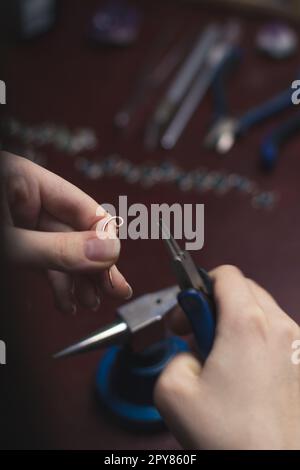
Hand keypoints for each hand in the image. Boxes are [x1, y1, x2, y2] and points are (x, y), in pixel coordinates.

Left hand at [1, 152, 131, 313]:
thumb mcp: (9, 243)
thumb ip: (57, 248)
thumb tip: (107, 251)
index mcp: (23, 179)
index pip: (83, 206)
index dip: (103, 239)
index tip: (112, 266)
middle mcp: (25, 197)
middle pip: (76, 231)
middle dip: (94, 266)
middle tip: (114, 289)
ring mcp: (19, 220)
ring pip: (62, 249)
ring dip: (78, 279)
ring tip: (90, 301)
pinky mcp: (14, 239)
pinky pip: (43, 259)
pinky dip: (56, 281)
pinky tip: (67, 300)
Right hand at [154, 265, 299, 449]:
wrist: (275, 465)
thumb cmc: (235, 438)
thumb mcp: (173, 392)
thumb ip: (174, 356)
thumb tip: (191, 354)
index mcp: (247, 326)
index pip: (225, 275)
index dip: (198, 288)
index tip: (187, 314)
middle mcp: (279, 329)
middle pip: (244, 290)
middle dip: (216, 305)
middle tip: (200, 335)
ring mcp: (297, 346)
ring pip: (262, 311)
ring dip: (237, 323)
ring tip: (223, 359)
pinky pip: (277, 335)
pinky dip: (257, 341)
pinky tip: (245, 374)